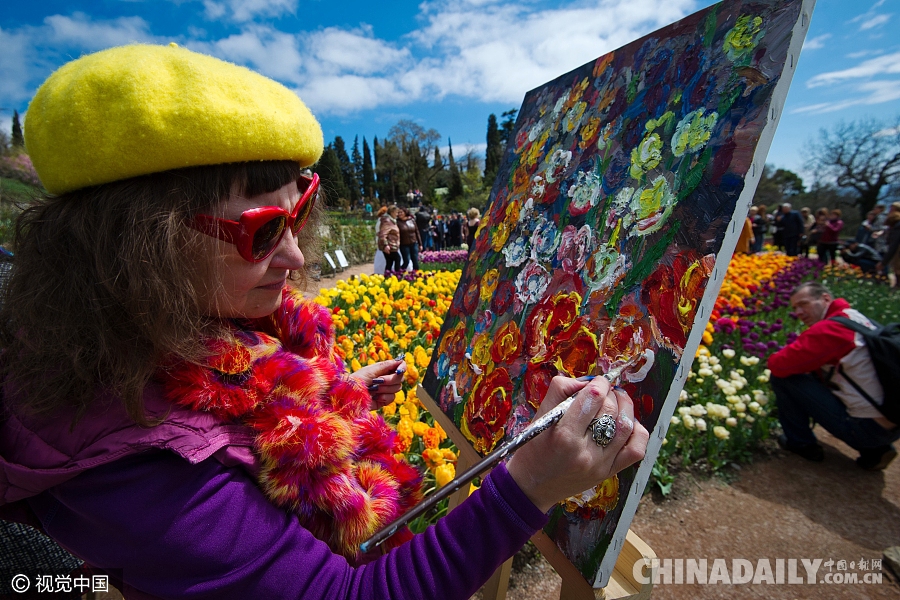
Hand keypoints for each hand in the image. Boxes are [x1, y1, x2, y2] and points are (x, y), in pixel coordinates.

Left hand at [350, 358, 405, 408]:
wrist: (348, 396)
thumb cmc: (356, 380)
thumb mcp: (370, 371)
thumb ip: (386, 366)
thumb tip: (400, 360)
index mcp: (383, 369)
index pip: (400, 366)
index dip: (402, 368)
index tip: (399, 371)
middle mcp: (386, 379)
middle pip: (400, 378)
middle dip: (390, 380)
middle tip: (378, 381)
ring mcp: (385, 390)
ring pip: (397, 389)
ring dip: (385, 389)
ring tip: (373, 389)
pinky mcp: (384, 400)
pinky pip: (392, 398)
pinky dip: (384, 397)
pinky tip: (375, 397)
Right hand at [507, 376, 648, 512]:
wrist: (532, 486)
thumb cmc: (532, 448)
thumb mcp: (540, 415)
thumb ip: (562, 390)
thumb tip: (589, 381)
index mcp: (564, 435)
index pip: (593, 398)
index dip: (599, 383)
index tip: (597, 381)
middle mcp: (585, 452)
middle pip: (610, 410)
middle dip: (610, 393)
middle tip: (603, 391)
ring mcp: (600, 465)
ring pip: (626, 426)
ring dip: (625, 407)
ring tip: (616, 401)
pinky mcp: (609, 473)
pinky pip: (636, 450)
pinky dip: (637, 431)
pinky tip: (625, 423)